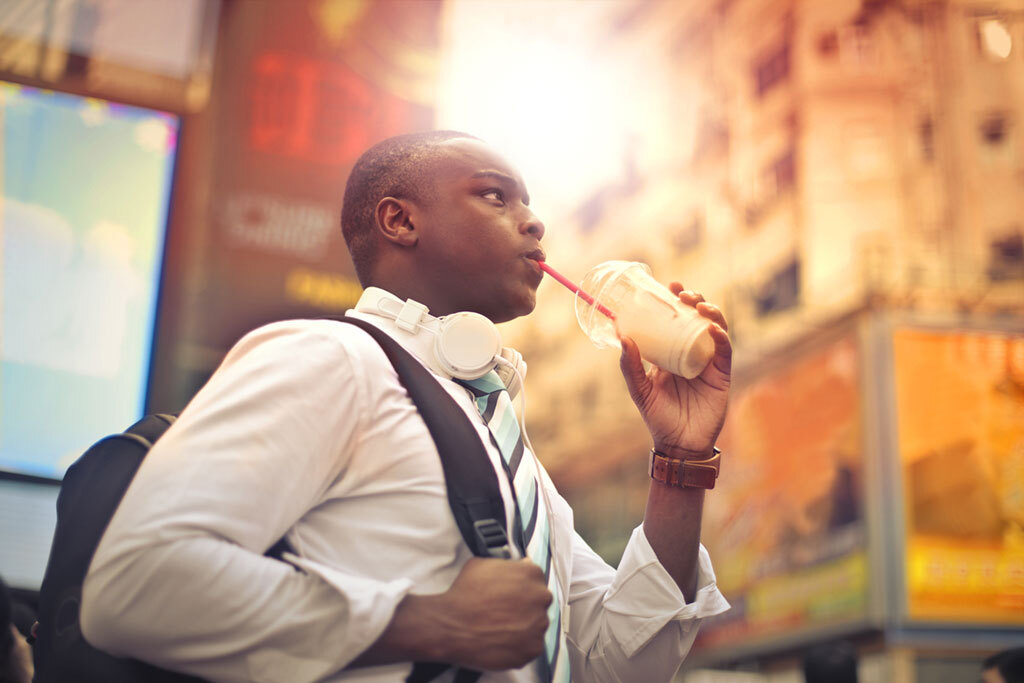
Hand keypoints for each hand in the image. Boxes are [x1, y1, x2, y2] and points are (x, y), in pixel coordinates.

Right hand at [434, 558, 551, 669]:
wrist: (451, 625)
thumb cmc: (464, 594)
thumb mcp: (482, 564)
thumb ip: (508, 564)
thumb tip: (520, 564)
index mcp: (531, 573)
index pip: (535, 579)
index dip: (521, 587)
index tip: (510, 595)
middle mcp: (540, 597)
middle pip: (538, 601)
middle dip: (525, 606)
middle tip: (504, 612)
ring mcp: (539, 624)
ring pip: (536, 625)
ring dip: (523, 626)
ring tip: (500, 628)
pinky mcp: (533, 649)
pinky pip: (531, 646)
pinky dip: (520, 645)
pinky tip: (502, 640)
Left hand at [618, 285, 731, 456]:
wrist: (679, 445)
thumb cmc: (658, 417)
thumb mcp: (640, 389)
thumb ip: (630, 366)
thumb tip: (622, 336)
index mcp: (672, 352)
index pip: (675, 320)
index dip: (675, 300)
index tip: (669, 285)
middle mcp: (692, 352)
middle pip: (698, 319)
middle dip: (694, 301)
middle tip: (683, 294)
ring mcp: (709, 362)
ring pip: (716, 329)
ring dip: (711, 313)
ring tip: (699, 306)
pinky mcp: (722, 375)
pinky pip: (726, 351)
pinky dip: (722, 337)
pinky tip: (712, 329)